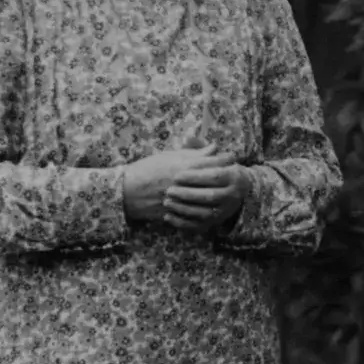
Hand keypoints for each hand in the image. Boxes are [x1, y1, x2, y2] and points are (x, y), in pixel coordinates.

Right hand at [122, 147, 241, 230]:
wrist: (127, 192)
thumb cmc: (147, 170)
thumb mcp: (169, 157)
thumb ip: (193, 154)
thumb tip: (213, 147)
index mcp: (183, 167)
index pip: (212, 162)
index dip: (225, 159)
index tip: (232, 157)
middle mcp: (184, 183)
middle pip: (214, 181)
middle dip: (227, 176)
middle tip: (236, 173)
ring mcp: (181, 199)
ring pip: (208, 201)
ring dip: (219, 196)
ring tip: (226, 192)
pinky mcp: (177, 213)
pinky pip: (196, 216)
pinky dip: (206, 212)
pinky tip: (212, 208)